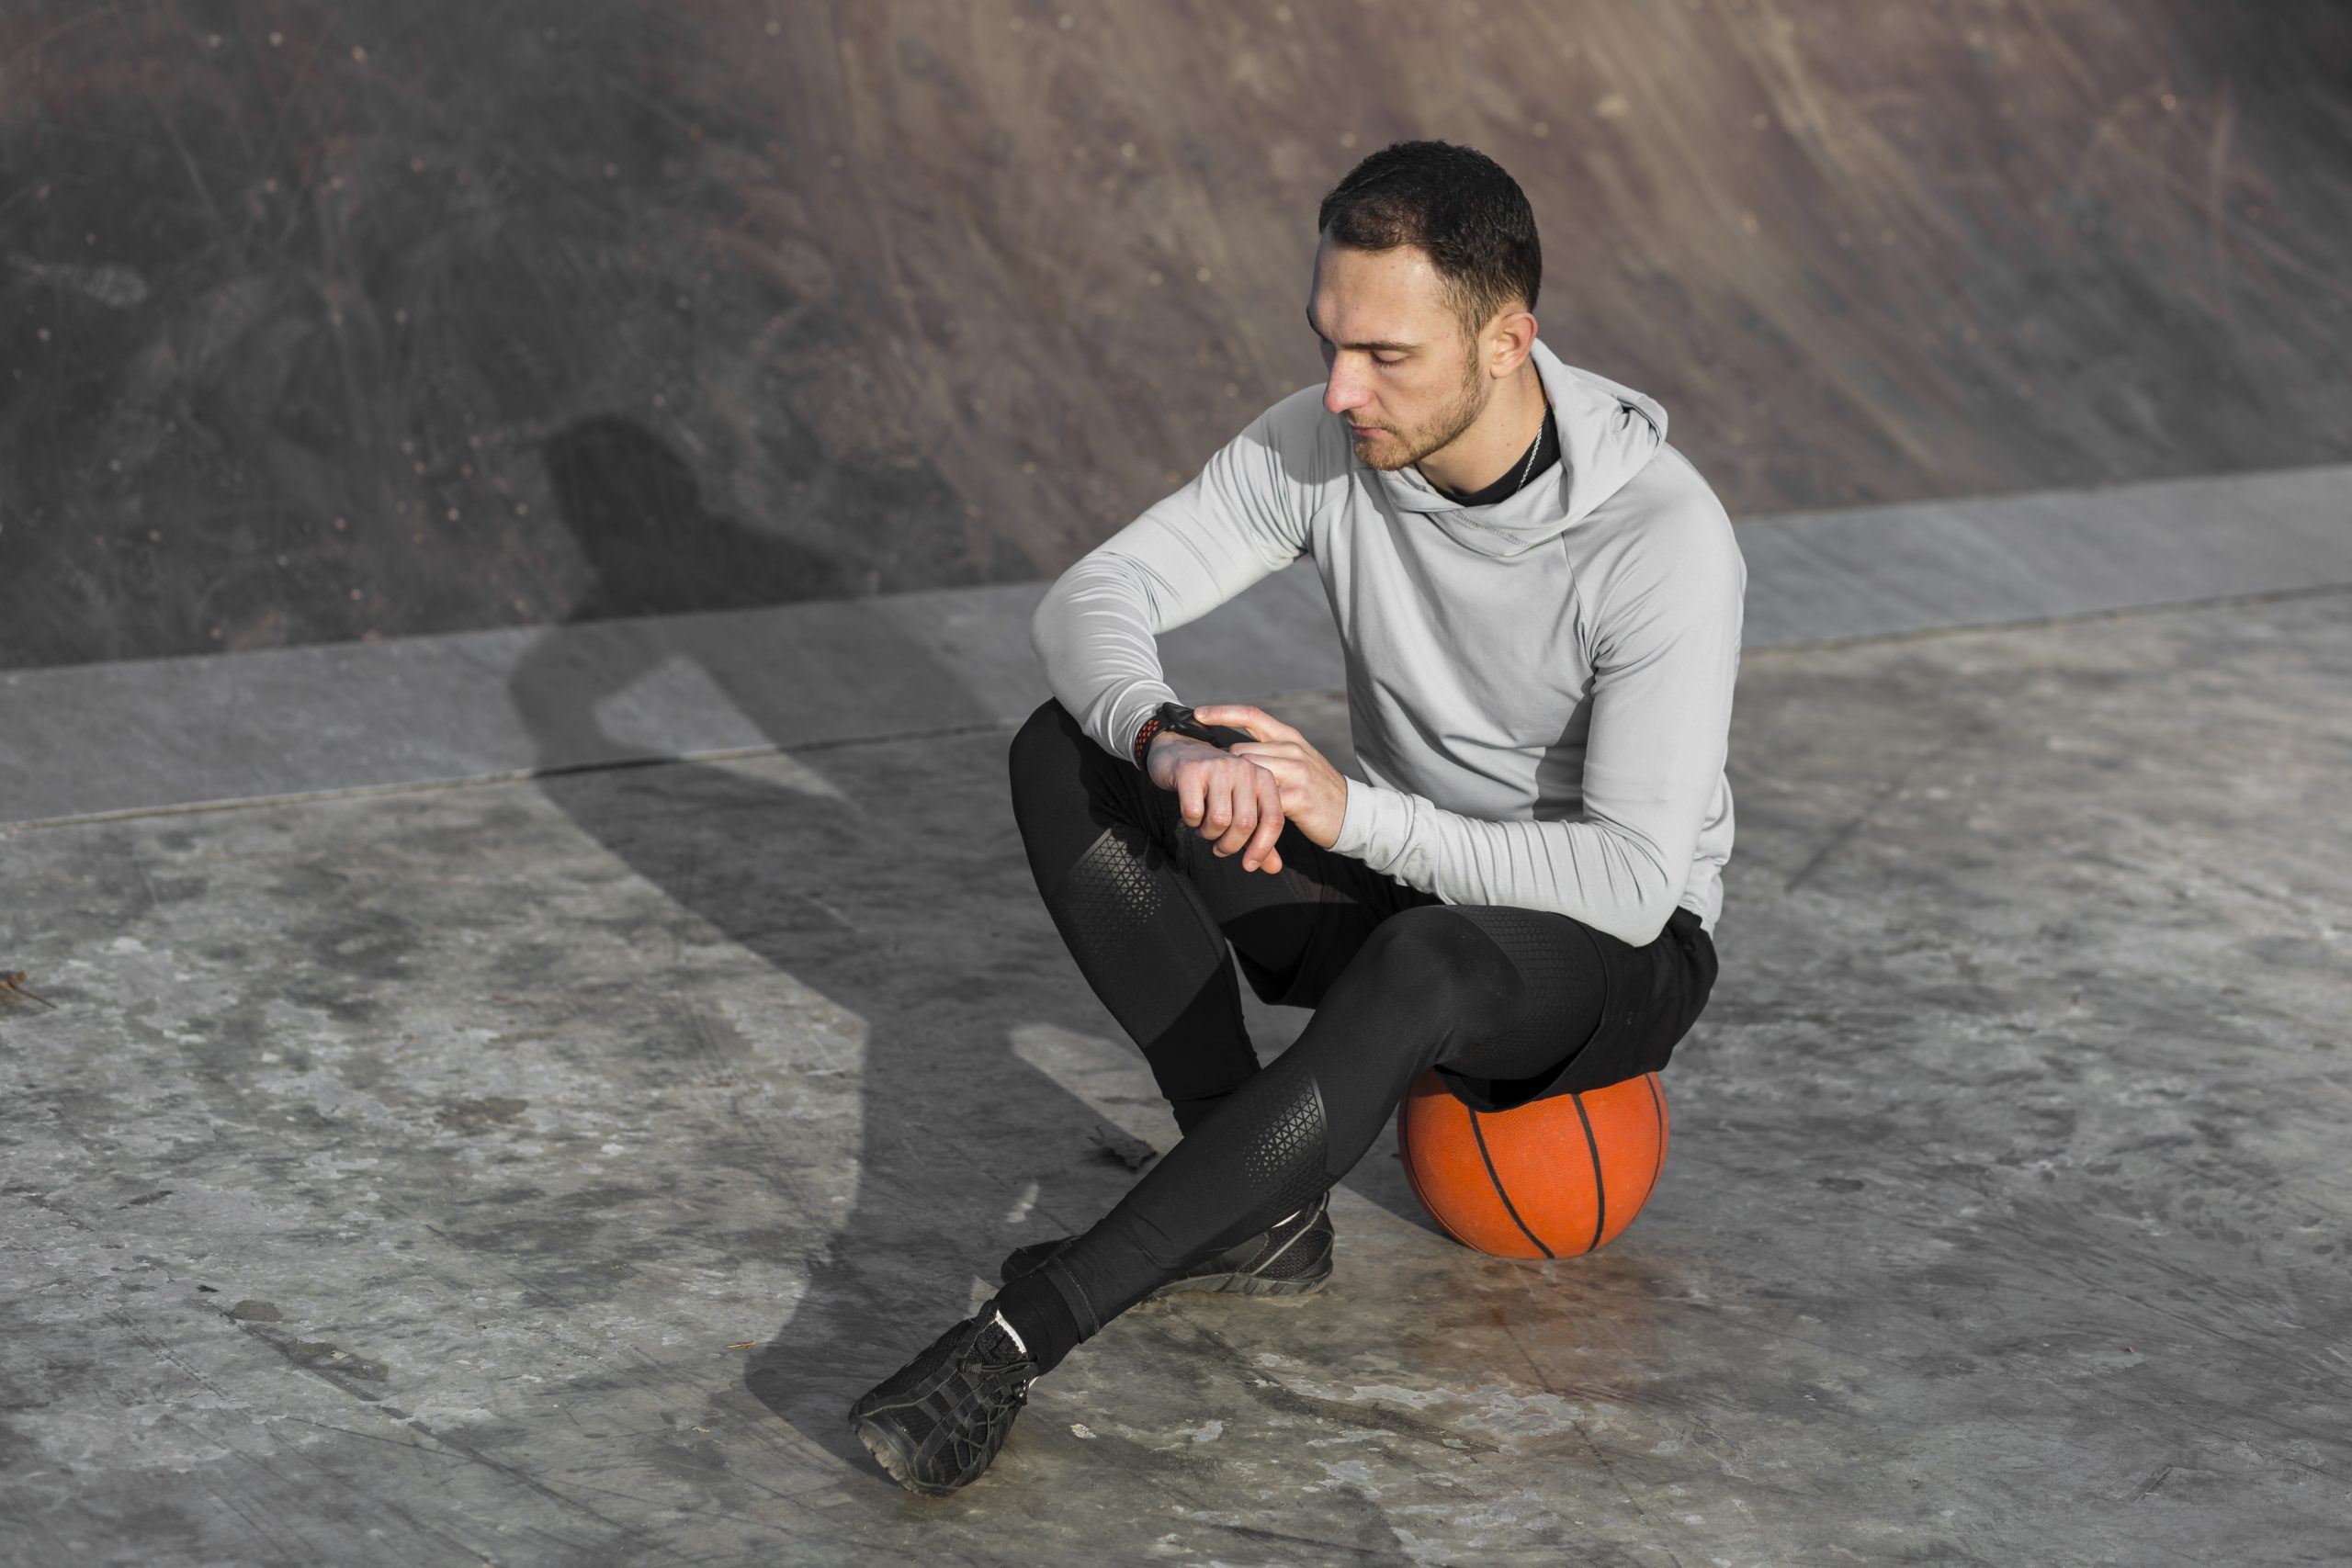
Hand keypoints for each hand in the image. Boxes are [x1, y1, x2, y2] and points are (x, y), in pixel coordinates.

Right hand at [1147, 731, 1288, 873]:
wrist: (1179, 751)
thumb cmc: (1215, 786)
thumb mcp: (1241, 808)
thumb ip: (1258, 837)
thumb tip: (1274, 868)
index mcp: (1263, 777)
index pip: (1274, 820)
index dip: (1263, 848)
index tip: (1249, 865)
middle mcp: (1245, 769)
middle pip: (1245, 824)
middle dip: (1230, 845)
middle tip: (1220, 847)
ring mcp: (1218, 767)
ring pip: (1219, 820)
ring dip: (1208, 833)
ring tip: (1204, 827)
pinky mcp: (1191, 771)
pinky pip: (1194, 812)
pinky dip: (1191, 821)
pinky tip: (1191, 814)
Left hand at [1193, 703, 1347, 850]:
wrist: (1352, 813)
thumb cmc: (1318, 789)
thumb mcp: (1298, 761)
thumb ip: (1271, 753)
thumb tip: (1235, 754)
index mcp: (1289, 736)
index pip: (1251, 715)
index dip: (1222, 712)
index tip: (1198, 714)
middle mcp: (1291, 748)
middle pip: (1240, 750)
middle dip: (1222, 771)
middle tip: (1211, 790)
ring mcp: (1295, 770)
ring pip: (1246, 773)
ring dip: (1230, 793)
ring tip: (1220, 810)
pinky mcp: (1296, 796)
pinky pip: (1260, 800)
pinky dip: (1246, 811)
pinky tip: (1239, 822)